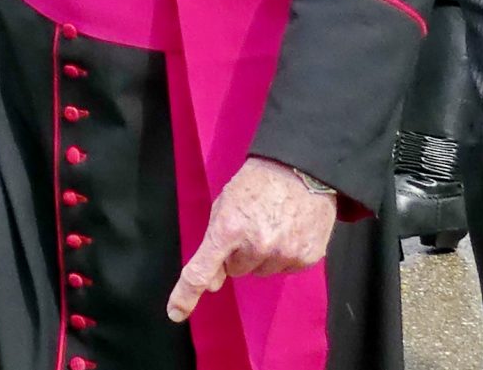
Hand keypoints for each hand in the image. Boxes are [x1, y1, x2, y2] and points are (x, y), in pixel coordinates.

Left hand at [165, 157, 337, 322]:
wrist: (301, 169)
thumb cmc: (257, 183)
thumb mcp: (225, 204)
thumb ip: (214, 243)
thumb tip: (211, 284)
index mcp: (228, 230)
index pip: (202, 271)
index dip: (186, 294)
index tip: (176, 312)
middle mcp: (256, 247)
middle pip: (235, 270)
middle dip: (237, 254)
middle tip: (250, 226)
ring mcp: (283, 254)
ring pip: (260, 272)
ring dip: (261, 255)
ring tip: (271, 225)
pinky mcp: (306, 258)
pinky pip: (284, 269)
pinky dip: (284, 255)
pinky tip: (289, 231)